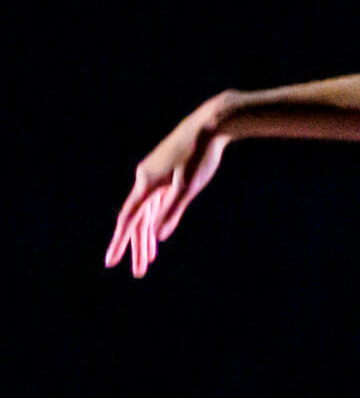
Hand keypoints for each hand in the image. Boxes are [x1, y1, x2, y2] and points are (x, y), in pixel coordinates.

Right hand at [105, 96, 234, 277]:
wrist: (210, 125)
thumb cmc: (200, 156)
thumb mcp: (188, 187)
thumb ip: (172, 212)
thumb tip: (158, 236)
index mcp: (146, 183)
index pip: (129, 219)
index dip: (120, 242)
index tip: (111, 262)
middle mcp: (145, 179)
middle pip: (137, 219)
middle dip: (137, 247)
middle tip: (138, 272)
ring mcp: (154, 176)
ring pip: (146, 212)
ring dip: (147, 236)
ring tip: (148, 261)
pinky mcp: (164, 173)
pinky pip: (155, 203)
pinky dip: (155, 220)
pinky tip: (157, 234)